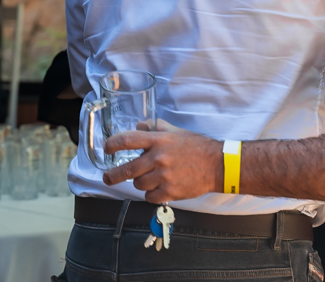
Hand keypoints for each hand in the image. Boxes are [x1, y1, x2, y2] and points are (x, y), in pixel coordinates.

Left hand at [101, 119, 223, 203]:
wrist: (217, 165)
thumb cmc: (197, 147)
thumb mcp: (177, 132)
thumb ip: (156, 128)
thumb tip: (139, 126)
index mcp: (160, 140)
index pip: (129, 140)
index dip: (113, 144)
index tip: (107, 149)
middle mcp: (159, 158)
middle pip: (127, 169)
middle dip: (113, 175)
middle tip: (107, 178)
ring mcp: (164, 176)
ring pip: (138, 184)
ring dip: (140, 182)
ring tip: (150, 178)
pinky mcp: (170, 191)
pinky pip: (149, 197)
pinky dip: (151, 194)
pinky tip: (159, 188)